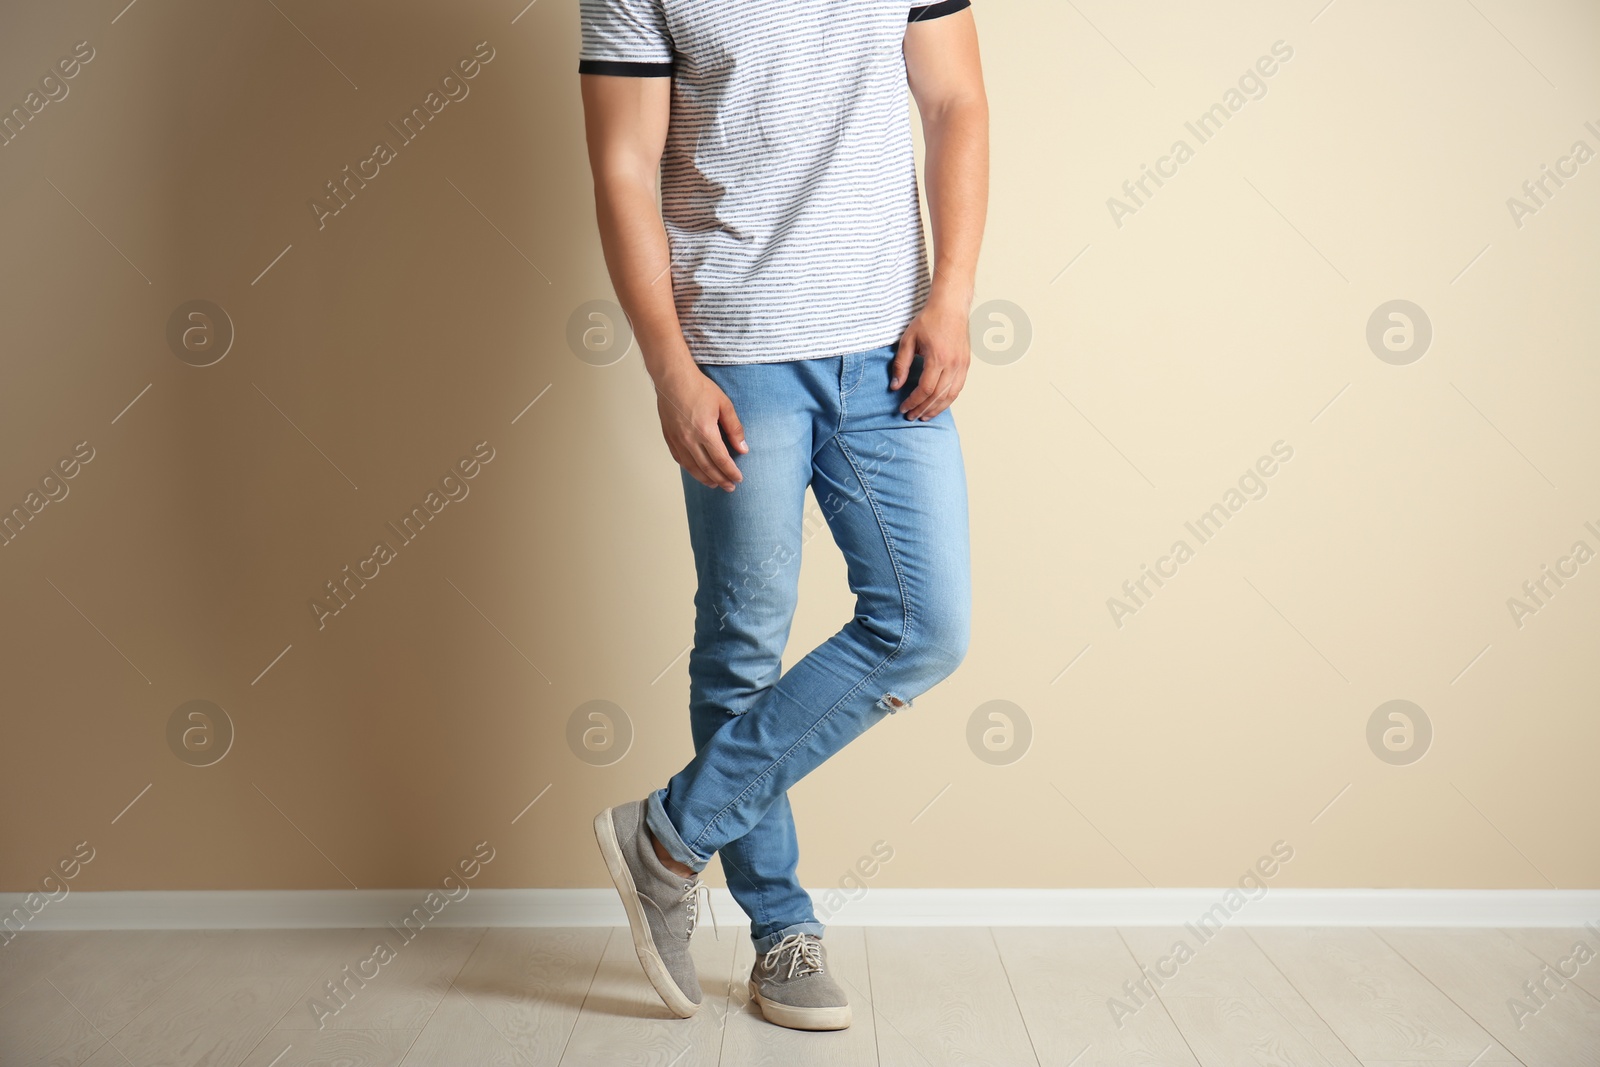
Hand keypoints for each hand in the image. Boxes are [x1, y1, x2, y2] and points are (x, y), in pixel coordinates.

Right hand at [654, 364, 747, 490]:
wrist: (673, 378)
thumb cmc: (698, 388)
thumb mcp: (724, 405)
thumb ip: (734, 428)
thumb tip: (742, 448)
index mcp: (705, 432)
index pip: (721, 460)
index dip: (731, 472)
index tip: (738, 479)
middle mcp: (690, 440)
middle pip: (707, 468)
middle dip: (720, 480)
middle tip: (730, 487)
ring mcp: (677, 440)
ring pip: (692, 468)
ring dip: (704, 479)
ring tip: (714, 485)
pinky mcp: (669, 437)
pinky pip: (680, 459)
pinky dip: (690, 469)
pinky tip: (696, 471)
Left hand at [889, 293, 970, 419]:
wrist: (951, 306)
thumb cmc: (929, 320)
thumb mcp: (908, 340)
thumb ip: (901, 364)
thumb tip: (895, 386)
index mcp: (937, 358)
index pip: (925, 389)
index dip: (913, 402)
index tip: (903, 408)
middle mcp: (952, 364)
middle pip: (938, 396)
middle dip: (923, 409)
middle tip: (911, 417)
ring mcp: (962, 365)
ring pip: (950, 395)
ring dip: (937, 409)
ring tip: (924, 416)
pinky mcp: (966, 364)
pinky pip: (958, 388)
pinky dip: (948, 399)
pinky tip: (938, 404)